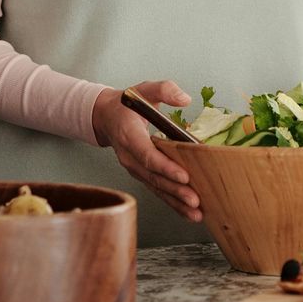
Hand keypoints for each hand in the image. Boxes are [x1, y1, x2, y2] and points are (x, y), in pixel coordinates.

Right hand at [93, 81, 200, 221]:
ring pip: (155, 187)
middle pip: (153, 177)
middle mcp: (129, 155)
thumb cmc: (128, 103)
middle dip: (175, 190)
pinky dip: (172, 202)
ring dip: (175, 202)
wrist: (106, 116)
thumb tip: (185, 98)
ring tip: (196, 213)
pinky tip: (188, 212)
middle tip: (195, 200)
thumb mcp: (144, 89)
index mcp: (129, 134)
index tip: (184, 176)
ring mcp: (133, 167)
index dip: (165, 167)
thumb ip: (164, 89)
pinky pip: (156, 189)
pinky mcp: (139, 173)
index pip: (147, 154)